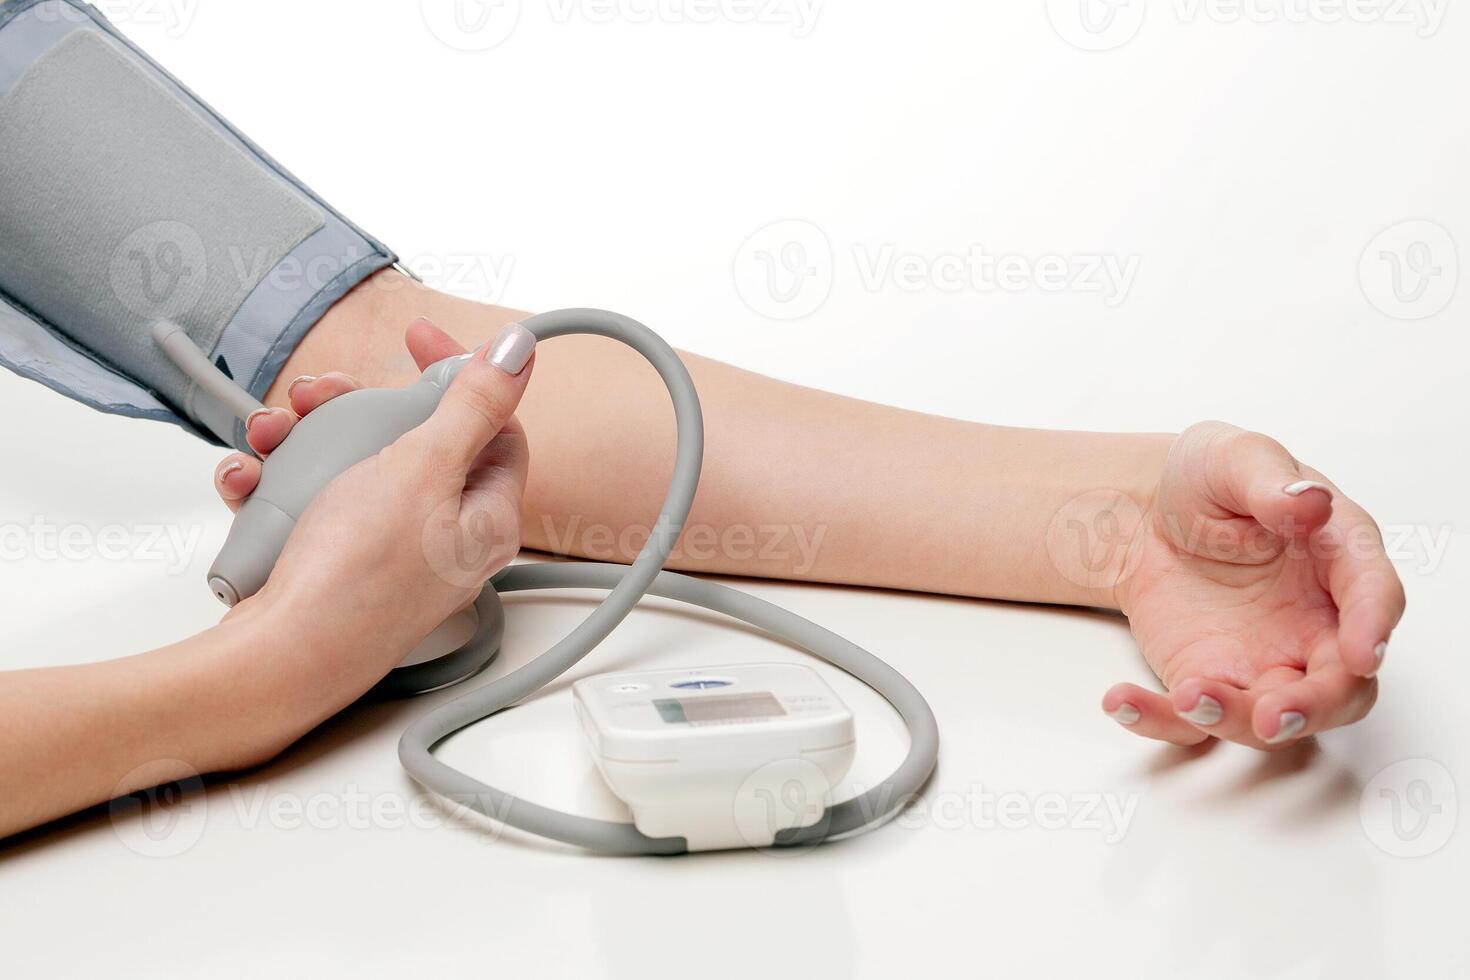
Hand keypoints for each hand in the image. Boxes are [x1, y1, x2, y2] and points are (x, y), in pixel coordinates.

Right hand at [211, 317, 534, 750]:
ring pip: (352, 467)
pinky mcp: (335, 567)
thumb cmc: (357, 576)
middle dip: (356, 405)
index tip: (415, 338)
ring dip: (303, 439)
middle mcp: (444, 537)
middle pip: (413, 440)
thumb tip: (518, 352)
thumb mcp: (423, 467)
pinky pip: (310, 505)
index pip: (494, 427)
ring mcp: (387, 554)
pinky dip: (275, 484)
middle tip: (316, 393)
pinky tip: (247, 479)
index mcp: (487, 515)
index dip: (457, 375)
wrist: (278, 659)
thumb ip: (472, 406)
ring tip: (269, 434)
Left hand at [1102, 422, 1404, 748]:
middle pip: (1339, 687)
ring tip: (1186, 696)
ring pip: (1269, 717)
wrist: (1146, 511)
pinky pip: (1192, 720)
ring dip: (1232, 718)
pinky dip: (1160, 720)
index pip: (1374, 597)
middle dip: (1311, 708)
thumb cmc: (1209, 479)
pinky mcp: (1208, 680)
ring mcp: (1263, 661)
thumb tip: (1308, 503)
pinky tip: (1121, 700)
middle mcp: (1314, 624)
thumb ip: (1272, 483)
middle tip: (1271, 715)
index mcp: (1337, 559)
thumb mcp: (1235, 458)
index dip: (1374, 627)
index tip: (1365, 652)